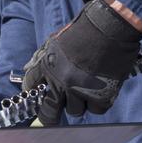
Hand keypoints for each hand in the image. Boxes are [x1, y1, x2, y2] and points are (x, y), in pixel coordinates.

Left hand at [22, 0, 141, 124]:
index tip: (38, 97)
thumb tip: (31, 71)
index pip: (32, 87)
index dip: (34, 93)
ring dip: (79, 103)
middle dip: (49, 115)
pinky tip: (100, 90)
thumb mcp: (56, 42)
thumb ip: (44, 59)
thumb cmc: (85, 31)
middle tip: (51, 116)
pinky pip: (95, 109)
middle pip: (49, 111)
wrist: (110, 26)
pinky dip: (98, 102)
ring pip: (74, 111)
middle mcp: (61, 81)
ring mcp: (81, 90)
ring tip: (85, 89)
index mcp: (48, 66)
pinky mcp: (101, 96)